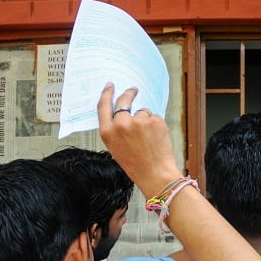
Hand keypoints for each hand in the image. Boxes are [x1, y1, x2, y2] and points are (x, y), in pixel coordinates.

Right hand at [97, 83, 182, 197]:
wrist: (155, 174)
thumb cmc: (136, 165)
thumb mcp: (116, 147)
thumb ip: (116, 130)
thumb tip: (122, 114)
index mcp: (108, 132)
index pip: (103, 106)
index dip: (106, 94)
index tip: (110, 86)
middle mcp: (121, 124)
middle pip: (124, 101)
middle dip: (129, 94)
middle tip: (134, 90)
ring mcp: (138, 121)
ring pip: (143, 112)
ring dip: (146, 120)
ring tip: (149, 139)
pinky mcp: (154, 120)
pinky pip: (154, 117)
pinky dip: (157, 125)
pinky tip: (157, 138)